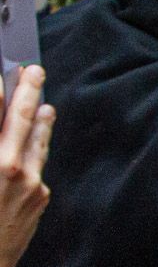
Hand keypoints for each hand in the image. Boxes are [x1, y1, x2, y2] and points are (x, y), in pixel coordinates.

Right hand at [0, 67, 54, 266]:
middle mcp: (9, 168)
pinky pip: (39, 164)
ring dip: (41, 118)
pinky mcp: (41, 196)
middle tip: (34, 69)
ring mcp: (29, 182)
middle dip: (27, 90)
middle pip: (21, 119)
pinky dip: (38, 147)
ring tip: (45, 102)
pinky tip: (39, 138)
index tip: (2, 73)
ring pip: (38, 140)